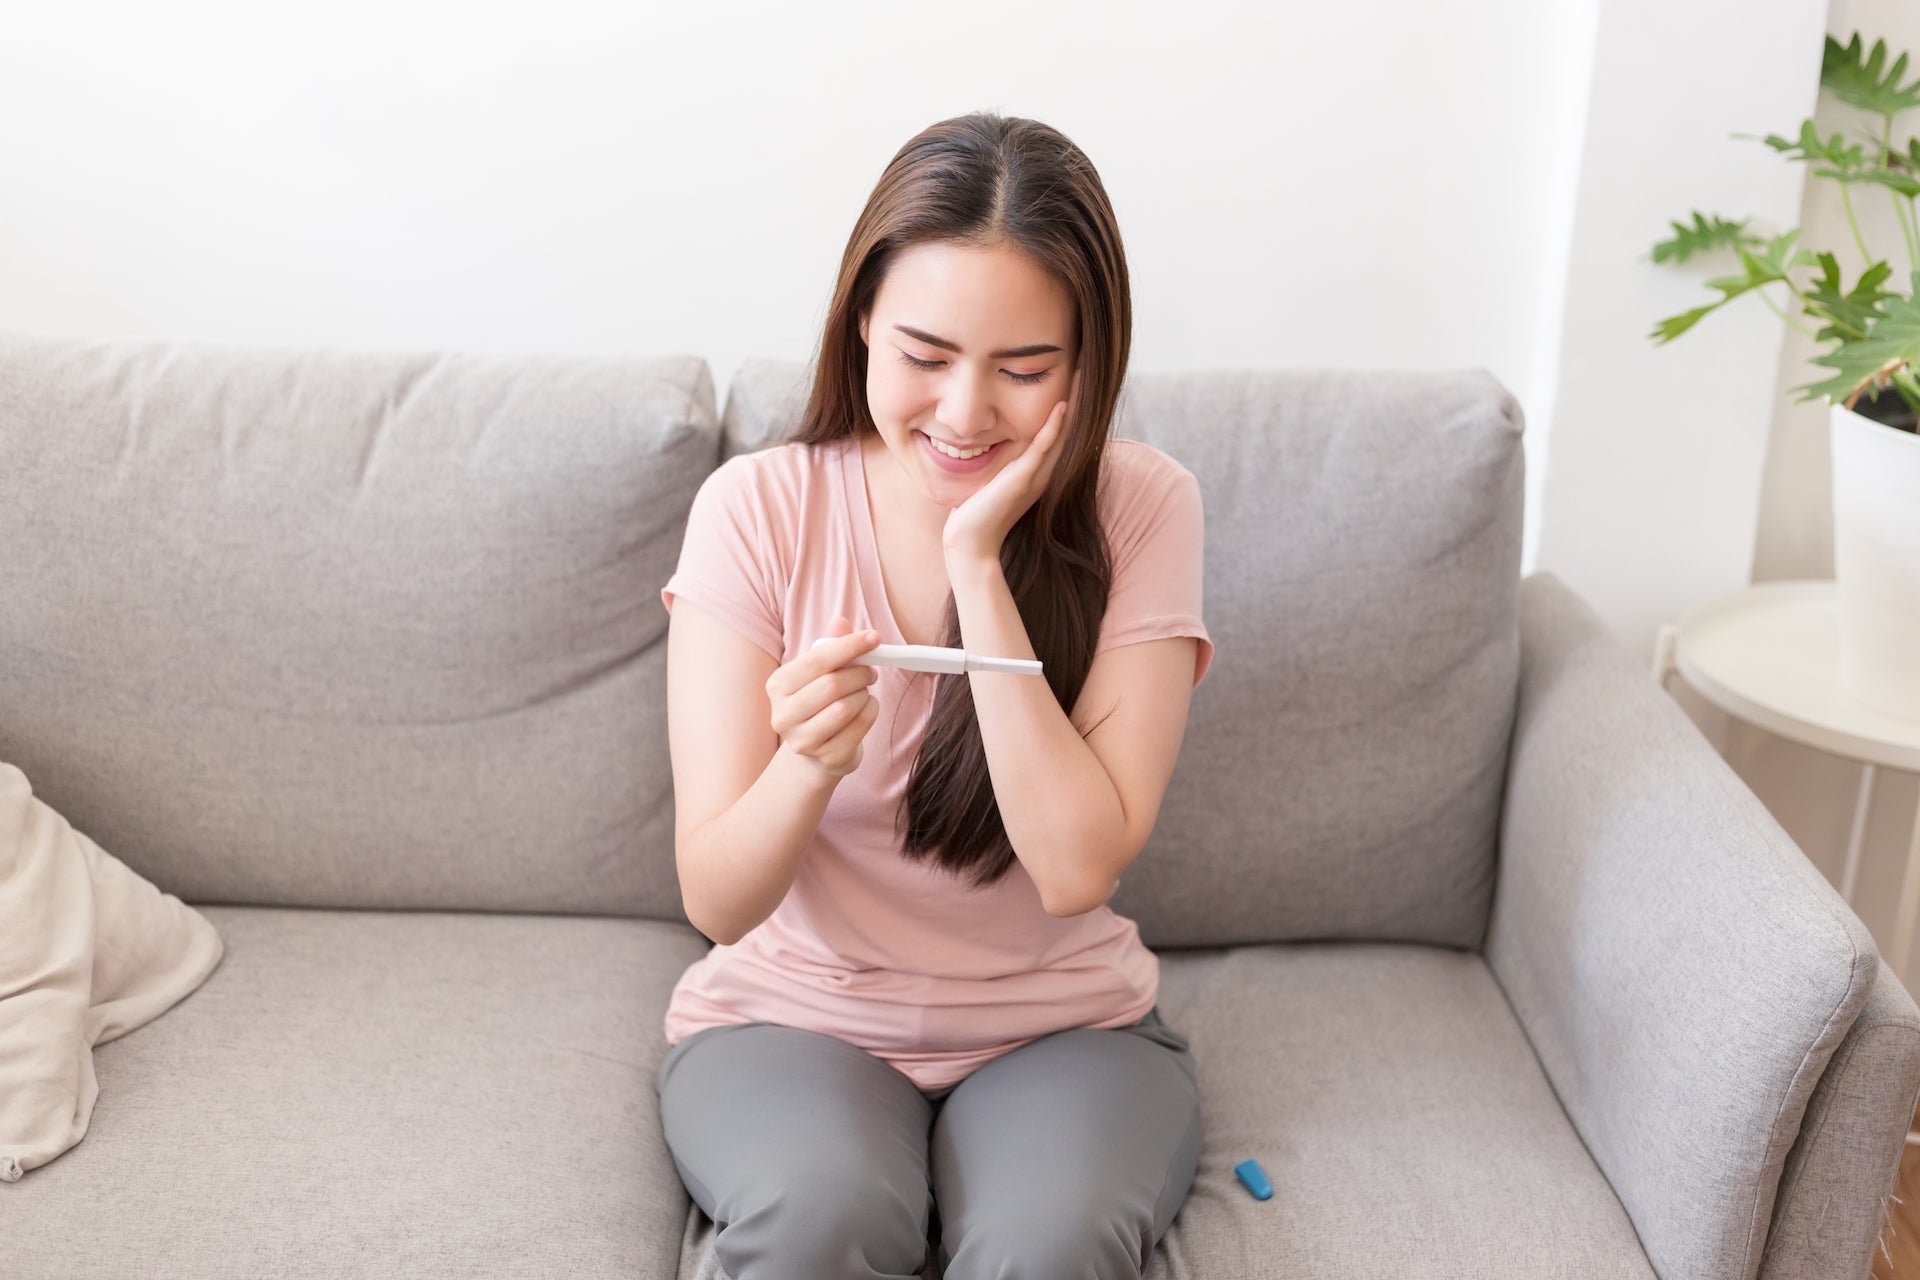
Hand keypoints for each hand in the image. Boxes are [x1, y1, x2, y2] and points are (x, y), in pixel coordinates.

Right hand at [766, 615, 881, 780]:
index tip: (875, 637)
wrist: (815, 751)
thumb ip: (830, 646)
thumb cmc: (818, 702)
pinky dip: (871, 711)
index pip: (818, 659)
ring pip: (846, 707)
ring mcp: (803, 741)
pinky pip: (860, 726)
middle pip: (832, 685)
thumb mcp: (820, 672)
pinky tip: (866, 708)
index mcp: (777, 685)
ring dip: (864, 694)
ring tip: (863, 692)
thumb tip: (840, 622)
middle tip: (870, 671)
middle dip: (860, 673)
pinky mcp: (827, 757)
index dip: (850, 646)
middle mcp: (783, 715)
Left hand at [941, 367, 1079, 564]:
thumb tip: (991, 436)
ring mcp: (1036, 476)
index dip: (1071, 401)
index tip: (1075, 371)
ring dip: (1074, 402)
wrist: (970, 543)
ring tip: (1083, 374)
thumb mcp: (993, 476)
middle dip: (1080, 394)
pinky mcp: (1023, 479)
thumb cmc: (976, 511)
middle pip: (1070, 427)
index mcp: (1039, 469)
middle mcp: (1044, 471)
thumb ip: (1001, 459)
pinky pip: (1042, 448)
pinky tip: (1062, 405)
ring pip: (1063, 434)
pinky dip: (1053, 427)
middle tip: (1088, 361)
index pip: (1061, 429)